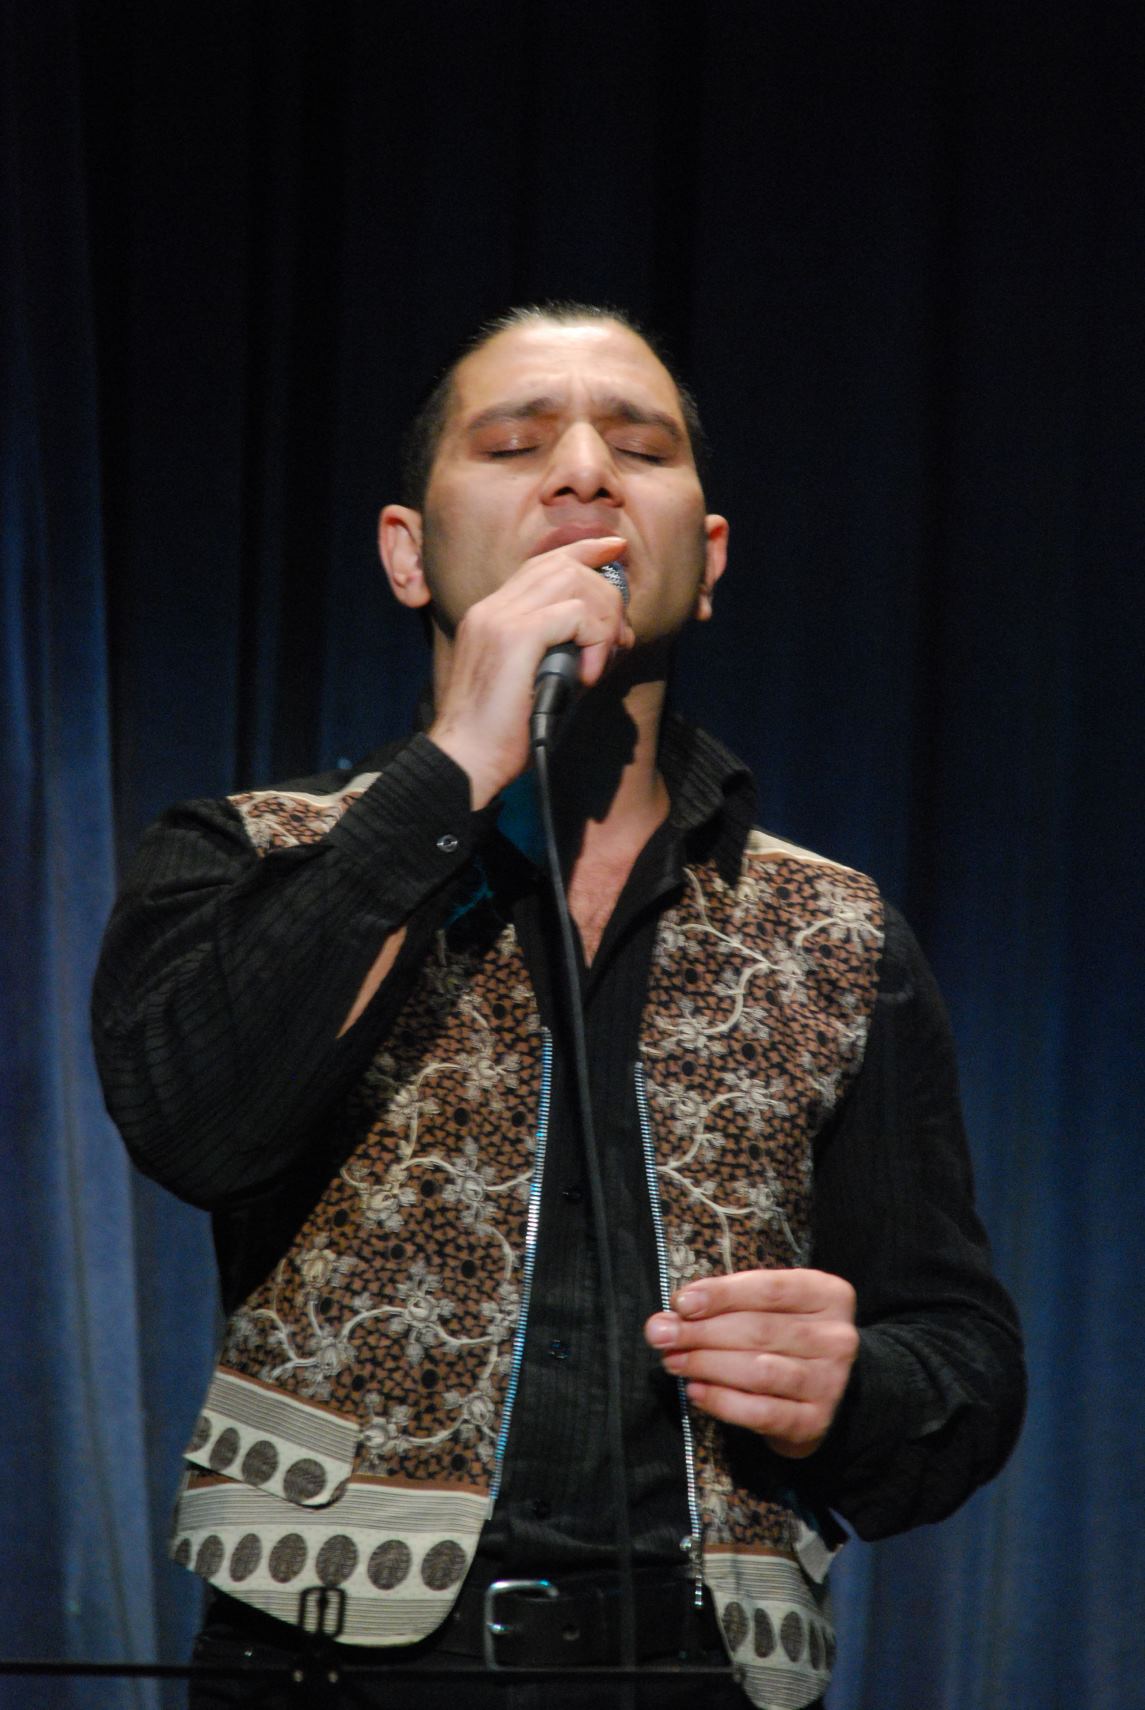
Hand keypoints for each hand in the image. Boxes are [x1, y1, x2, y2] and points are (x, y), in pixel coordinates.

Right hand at [428, 536, 634, 807]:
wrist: (464, 761)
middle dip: (606, 595)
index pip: (542, 563)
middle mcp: (492, 608)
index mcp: (490, 614)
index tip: (615, 550)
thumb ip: (558, 652)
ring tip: (602, 661)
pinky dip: (595, 641)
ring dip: (604, 620)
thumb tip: (605, 641)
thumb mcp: (530, 682)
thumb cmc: (498, 736)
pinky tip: (588, 676)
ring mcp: (500, 619)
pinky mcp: (515, 638)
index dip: (583, 550)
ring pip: (574, 583)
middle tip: (619, 640)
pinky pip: (575, 614)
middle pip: (564, 566)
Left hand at [644, 1268, 858, 1457]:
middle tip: (661, 1335)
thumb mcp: (765, 1308)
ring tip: (673, 1362)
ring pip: (759, 1371)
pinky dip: (723, 1401)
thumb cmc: (784, 1337)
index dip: (722, 1294)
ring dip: (707, 1366)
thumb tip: (674, 1311)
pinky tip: (696, 1392)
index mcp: (828, 1296)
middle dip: (702, 1332)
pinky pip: (762, 1412)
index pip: (770, 1289)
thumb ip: (726, 1304)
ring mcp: (830, 1382)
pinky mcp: (815, 1421)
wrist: (822, 1391)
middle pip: (760, 1330)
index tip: (681, 1303)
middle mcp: (836, 1338)